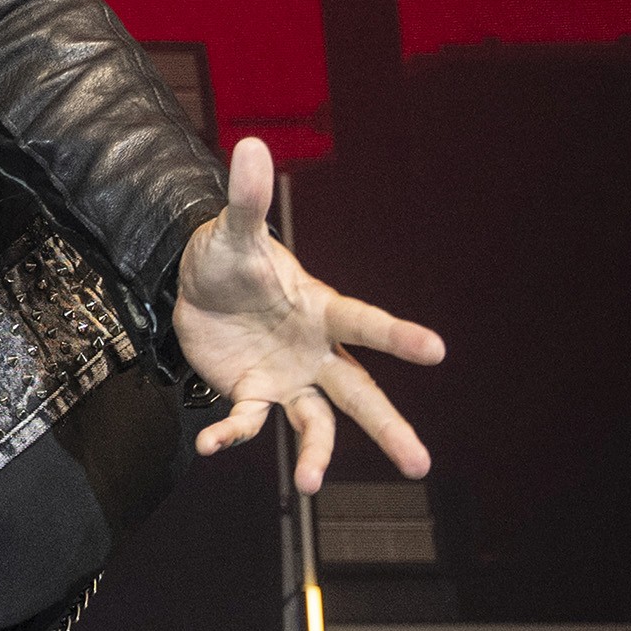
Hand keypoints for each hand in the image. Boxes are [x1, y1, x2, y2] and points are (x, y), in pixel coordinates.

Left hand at [174, 136, 446, 492]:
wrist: (194, 284)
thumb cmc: (228, 256)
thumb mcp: (231, 233)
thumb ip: (246, 201)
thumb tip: (249, 146)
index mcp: (321, 310)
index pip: (365, 324)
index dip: (398, 336)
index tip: (436, 350)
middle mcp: (315, 351)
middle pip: (360, 395)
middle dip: (389, 428)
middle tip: (420, 466)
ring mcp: (287, 377)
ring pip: (316, 423)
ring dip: (316, 454)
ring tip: (310, 484)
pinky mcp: (252, 393)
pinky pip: (248, 421)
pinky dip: (231, 434)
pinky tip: (212, 446)